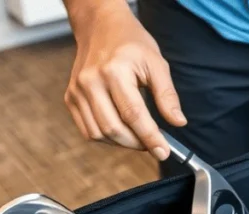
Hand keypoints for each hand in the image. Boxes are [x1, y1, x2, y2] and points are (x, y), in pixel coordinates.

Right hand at [64, 3, 185, 158]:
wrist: (100, 27)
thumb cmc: (131, 43)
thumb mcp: (156, 63)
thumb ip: (167, 95)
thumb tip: (178, 122)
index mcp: (114, 71)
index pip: (133, 115)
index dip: (150, 137)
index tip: (163, 151)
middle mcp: (90, 82)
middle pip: (113, 129)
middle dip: (137, 144)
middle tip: (154, 145)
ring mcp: (77, 91)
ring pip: (98, 134)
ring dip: (122, 143)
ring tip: (139, 137)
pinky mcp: (70, 98)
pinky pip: (88, 130)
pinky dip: (106, 137)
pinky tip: (122, 131)